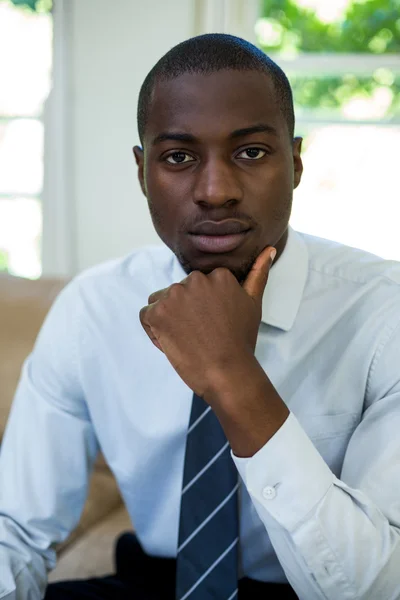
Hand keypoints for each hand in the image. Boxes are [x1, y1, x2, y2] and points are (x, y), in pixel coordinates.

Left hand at [139, 246, 275, 398]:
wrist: (227, 372)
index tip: (213, 324)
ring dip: (169, 319)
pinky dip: (154, 330)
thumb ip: (258, 274)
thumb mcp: (253, 303)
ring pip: (161, 302)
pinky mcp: (157, 313)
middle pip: (179, 293)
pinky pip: (147, 316)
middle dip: (185, 312)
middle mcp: (195, 279)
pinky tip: (173, 342)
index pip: (199, 286)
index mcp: (218, 275)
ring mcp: (174, 295)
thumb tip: (269, 249)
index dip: (202, 308)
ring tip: (188, 339)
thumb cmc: (241, 342)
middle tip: (202, 334)